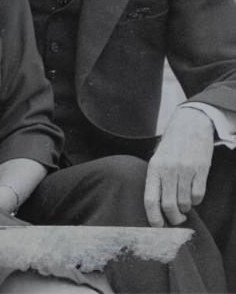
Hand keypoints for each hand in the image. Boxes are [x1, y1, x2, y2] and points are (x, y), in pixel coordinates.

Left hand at [144, 107, 214, 226]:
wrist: (189, 125)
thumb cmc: (171, 146)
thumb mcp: (158, 159)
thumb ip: (157, 181)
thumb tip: (158, 210)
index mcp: (154, 168)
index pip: (150, 199)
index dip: (153, 218)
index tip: (158, 227)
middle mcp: (168, 169)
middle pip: (169, 205)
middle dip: (173, 218)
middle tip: (177, 219)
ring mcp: (185, 169)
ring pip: (185, 202)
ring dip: (185, 208)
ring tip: (185, 203)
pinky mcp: (201, 169)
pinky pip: (198, 195)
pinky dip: (196, 200)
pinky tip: (193, 193)